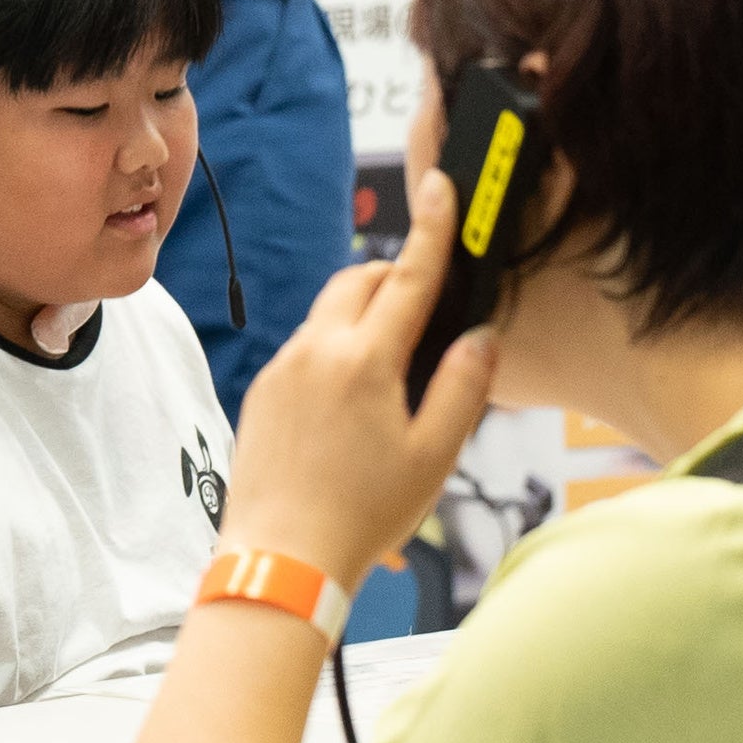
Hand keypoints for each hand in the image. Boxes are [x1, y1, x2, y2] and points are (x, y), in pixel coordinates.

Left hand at [218, 171, 503, 585]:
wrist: (280, 557)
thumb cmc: (363, 514)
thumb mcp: (434, 455)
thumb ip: (464, 386)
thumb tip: (480, 335)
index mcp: (364, 360)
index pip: (408, 276)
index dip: (431, 228)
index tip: (439, 186)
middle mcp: (315, 350)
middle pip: (359, 281)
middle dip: (395, 276)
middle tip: (431, 304)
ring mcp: (281, 368)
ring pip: (328, 313)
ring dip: (364, 313)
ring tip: (397, 363)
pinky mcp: (262, 391)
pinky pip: (306, 348)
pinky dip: (336, 348)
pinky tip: (356, 399)